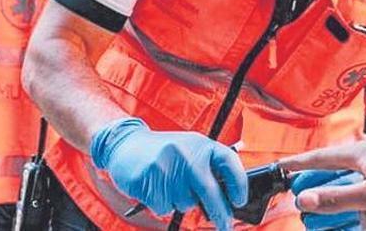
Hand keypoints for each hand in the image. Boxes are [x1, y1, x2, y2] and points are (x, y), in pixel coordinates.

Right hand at [90, 118, 247, 229]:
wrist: (125, 144)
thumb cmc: (165, 152)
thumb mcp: (189, 150)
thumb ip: (207, 169)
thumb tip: (226, 200)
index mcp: (200, 144)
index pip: (229, 162)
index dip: (239, 183)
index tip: (239, 200)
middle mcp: (185, 154)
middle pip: (210, 192)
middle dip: (220, 214)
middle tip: (226, 226)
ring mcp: (166, 167)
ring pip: (185, 203)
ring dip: (180, 202)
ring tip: (169, 184)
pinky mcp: (148, 181)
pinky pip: (164, 208)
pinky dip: (162, 205)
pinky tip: (156, 188)